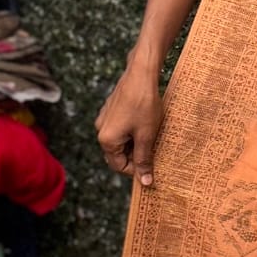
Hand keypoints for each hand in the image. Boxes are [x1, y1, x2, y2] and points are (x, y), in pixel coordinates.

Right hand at [95, 63, 163, 187]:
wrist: (141, 74)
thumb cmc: (144, 105)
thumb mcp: (146, 136)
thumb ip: (144, 159)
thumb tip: (145, 182)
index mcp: (107, 140)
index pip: (119, 166)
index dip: (137, 169)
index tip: (153, 167)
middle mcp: (101, 130)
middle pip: (119, 153)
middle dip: (136, 155)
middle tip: (155, 150)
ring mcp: (105, 119)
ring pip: (121, 140)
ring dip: (136, 142)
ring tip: (152, 135)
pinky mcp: (111, 109)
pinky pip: (121, 128)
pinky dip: (133, 130)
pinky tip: (147, 123)